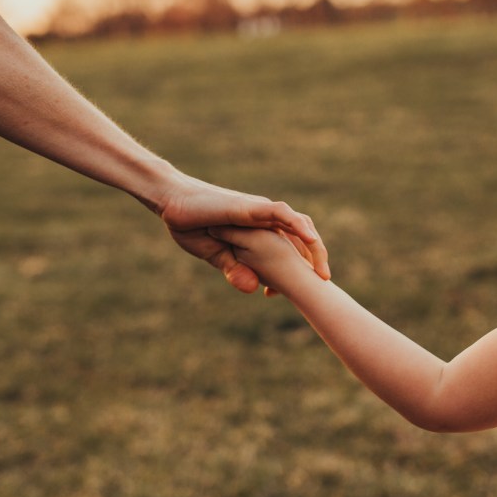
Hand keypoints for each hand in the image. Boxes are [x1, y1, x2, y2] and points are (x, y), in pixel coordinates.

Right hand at [156, 172, 328, 292]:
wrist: (172, 204)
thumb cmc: (192, 226)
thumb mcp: (217, 255)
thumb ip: (235, 269)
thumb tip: (251, 289)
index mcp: (259, 232)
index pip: (289, 248)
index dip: (300, 269)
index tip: (305, 292)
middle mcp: (265, 220)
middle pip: (300, 237)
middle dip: (315, 259)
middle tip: (324, 283)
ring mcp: (259, 212)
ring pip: (297, 224)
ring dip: (313, 246)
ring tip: (322, 270)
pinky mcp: (251, 207)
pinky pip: (281, 213)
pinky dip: (297, 225)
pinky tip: (310, 239)